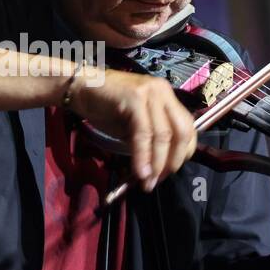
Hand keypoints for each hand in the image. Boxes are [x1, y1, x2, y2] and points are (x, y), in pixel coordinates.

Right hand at [66, 67, 196, 191]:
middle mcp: (163, 92)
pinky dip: (142, 156)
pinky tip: (138, 171)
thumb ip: (149, 140)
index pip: (188, 128)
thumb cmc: (106, 107)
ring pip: (163, 135)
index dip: (182, 154)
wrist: (81, 87)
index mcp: (168, 97)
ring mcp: (150, 93)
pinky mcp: (134, 98)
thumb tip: (158, 168)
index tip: (167, 173)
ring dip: (157, 163)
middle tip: (158, 179)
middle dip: (173, 161)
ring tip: (147, 181)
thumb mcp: (134, 125)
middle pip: (182, 132)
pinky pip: (143, 133)